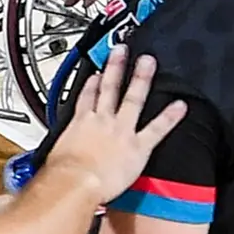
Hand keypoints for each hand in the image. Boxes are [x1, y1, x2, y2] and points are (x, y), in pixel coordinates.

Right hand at [39, 52, 185, 208]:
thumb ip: (60, 152)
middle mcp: (101, 121)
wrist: (75, 183)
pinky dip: (169, 117)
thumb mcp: (54, 157)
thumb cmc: (61, 175)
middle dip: (116, 67)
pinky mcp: (137, 146)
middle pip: (110, 88)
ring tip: (148, 62)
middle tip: (122, 51)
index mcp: (80, 123)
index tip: (96, 75)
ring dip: (141, 79)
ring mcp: (121, 130)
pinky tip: (180, 106)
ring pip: (133, 99)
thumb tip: (57, 159)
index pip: (86, 98)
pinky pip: (156, 129)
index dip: (92, 84)